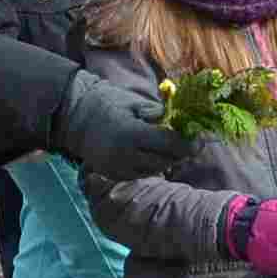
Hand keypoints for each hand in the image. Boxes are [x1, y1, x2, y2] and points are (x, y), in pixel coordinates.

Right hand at [59, 69, 195, 179]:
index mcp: (132, 134)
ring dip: (167, 159)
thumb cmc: (107, 102)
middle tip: (191, 141)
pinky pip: (142, 173)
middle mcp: (125, 156)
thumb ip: (160, 115)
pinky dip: (151, 164)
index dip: (189, 144)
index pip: (171, 145)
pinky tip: (150, 152)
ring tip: (169, 144)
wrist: (75, 116)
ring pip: (156, 169)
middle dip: (181, 152)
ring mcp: (119, 169)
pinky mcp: (115, 175)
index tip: (201, 139)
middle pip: (167, 161)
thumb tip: (185, 123)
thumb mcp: (136, 102)